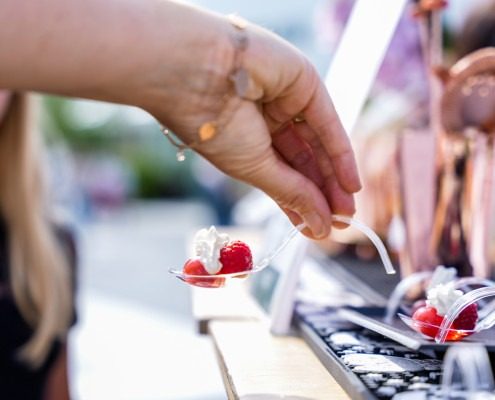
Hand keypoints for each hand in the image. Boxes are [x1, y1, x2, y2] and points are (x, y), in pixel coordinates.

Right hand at [151, 16, 360, 238]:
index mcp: (245, 141)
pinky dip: (341, 153)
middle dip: (322, 194)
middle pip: (303, 162)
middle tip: (341, 223)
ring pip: (317, 144)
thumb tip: (318, 227)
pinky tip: (351, 183)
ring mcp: (285, 100)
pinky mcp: (304, 81)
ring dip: (335, 179)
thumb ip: (291, 194)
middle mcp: (265, 121)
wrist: (198, 75)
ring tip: (347, 211)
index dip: (300, 204)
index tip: (317, 229)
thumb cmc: (214, 127)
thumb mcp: (256, 169)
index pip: (280, 176)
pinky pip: (327, 122)